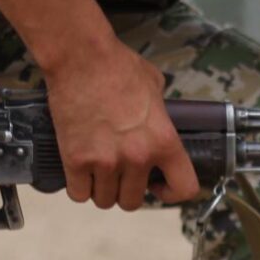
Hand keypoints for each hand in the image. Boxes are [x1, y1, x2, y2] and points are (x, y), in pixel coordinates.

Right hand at [43, 41, 200, 210]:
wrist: (81, 58)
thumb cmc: (118, 66)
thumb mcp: (156, 89)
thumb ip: (160, 115)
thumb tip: (158, 122)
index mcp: (163, 140)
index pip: (183, 188)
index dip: (171, 193)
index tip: (159, 186)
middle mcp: (137, 157)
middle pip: (133, 202)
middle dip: (126, 191)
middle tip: (120, 174)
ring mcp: (105, 162)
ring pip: (104, 200)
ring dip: (102, 189)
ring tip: (98, 171)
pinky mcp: (75, 160)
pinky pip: (79, 194)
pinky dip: (79, 187)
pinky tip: (80, 172)